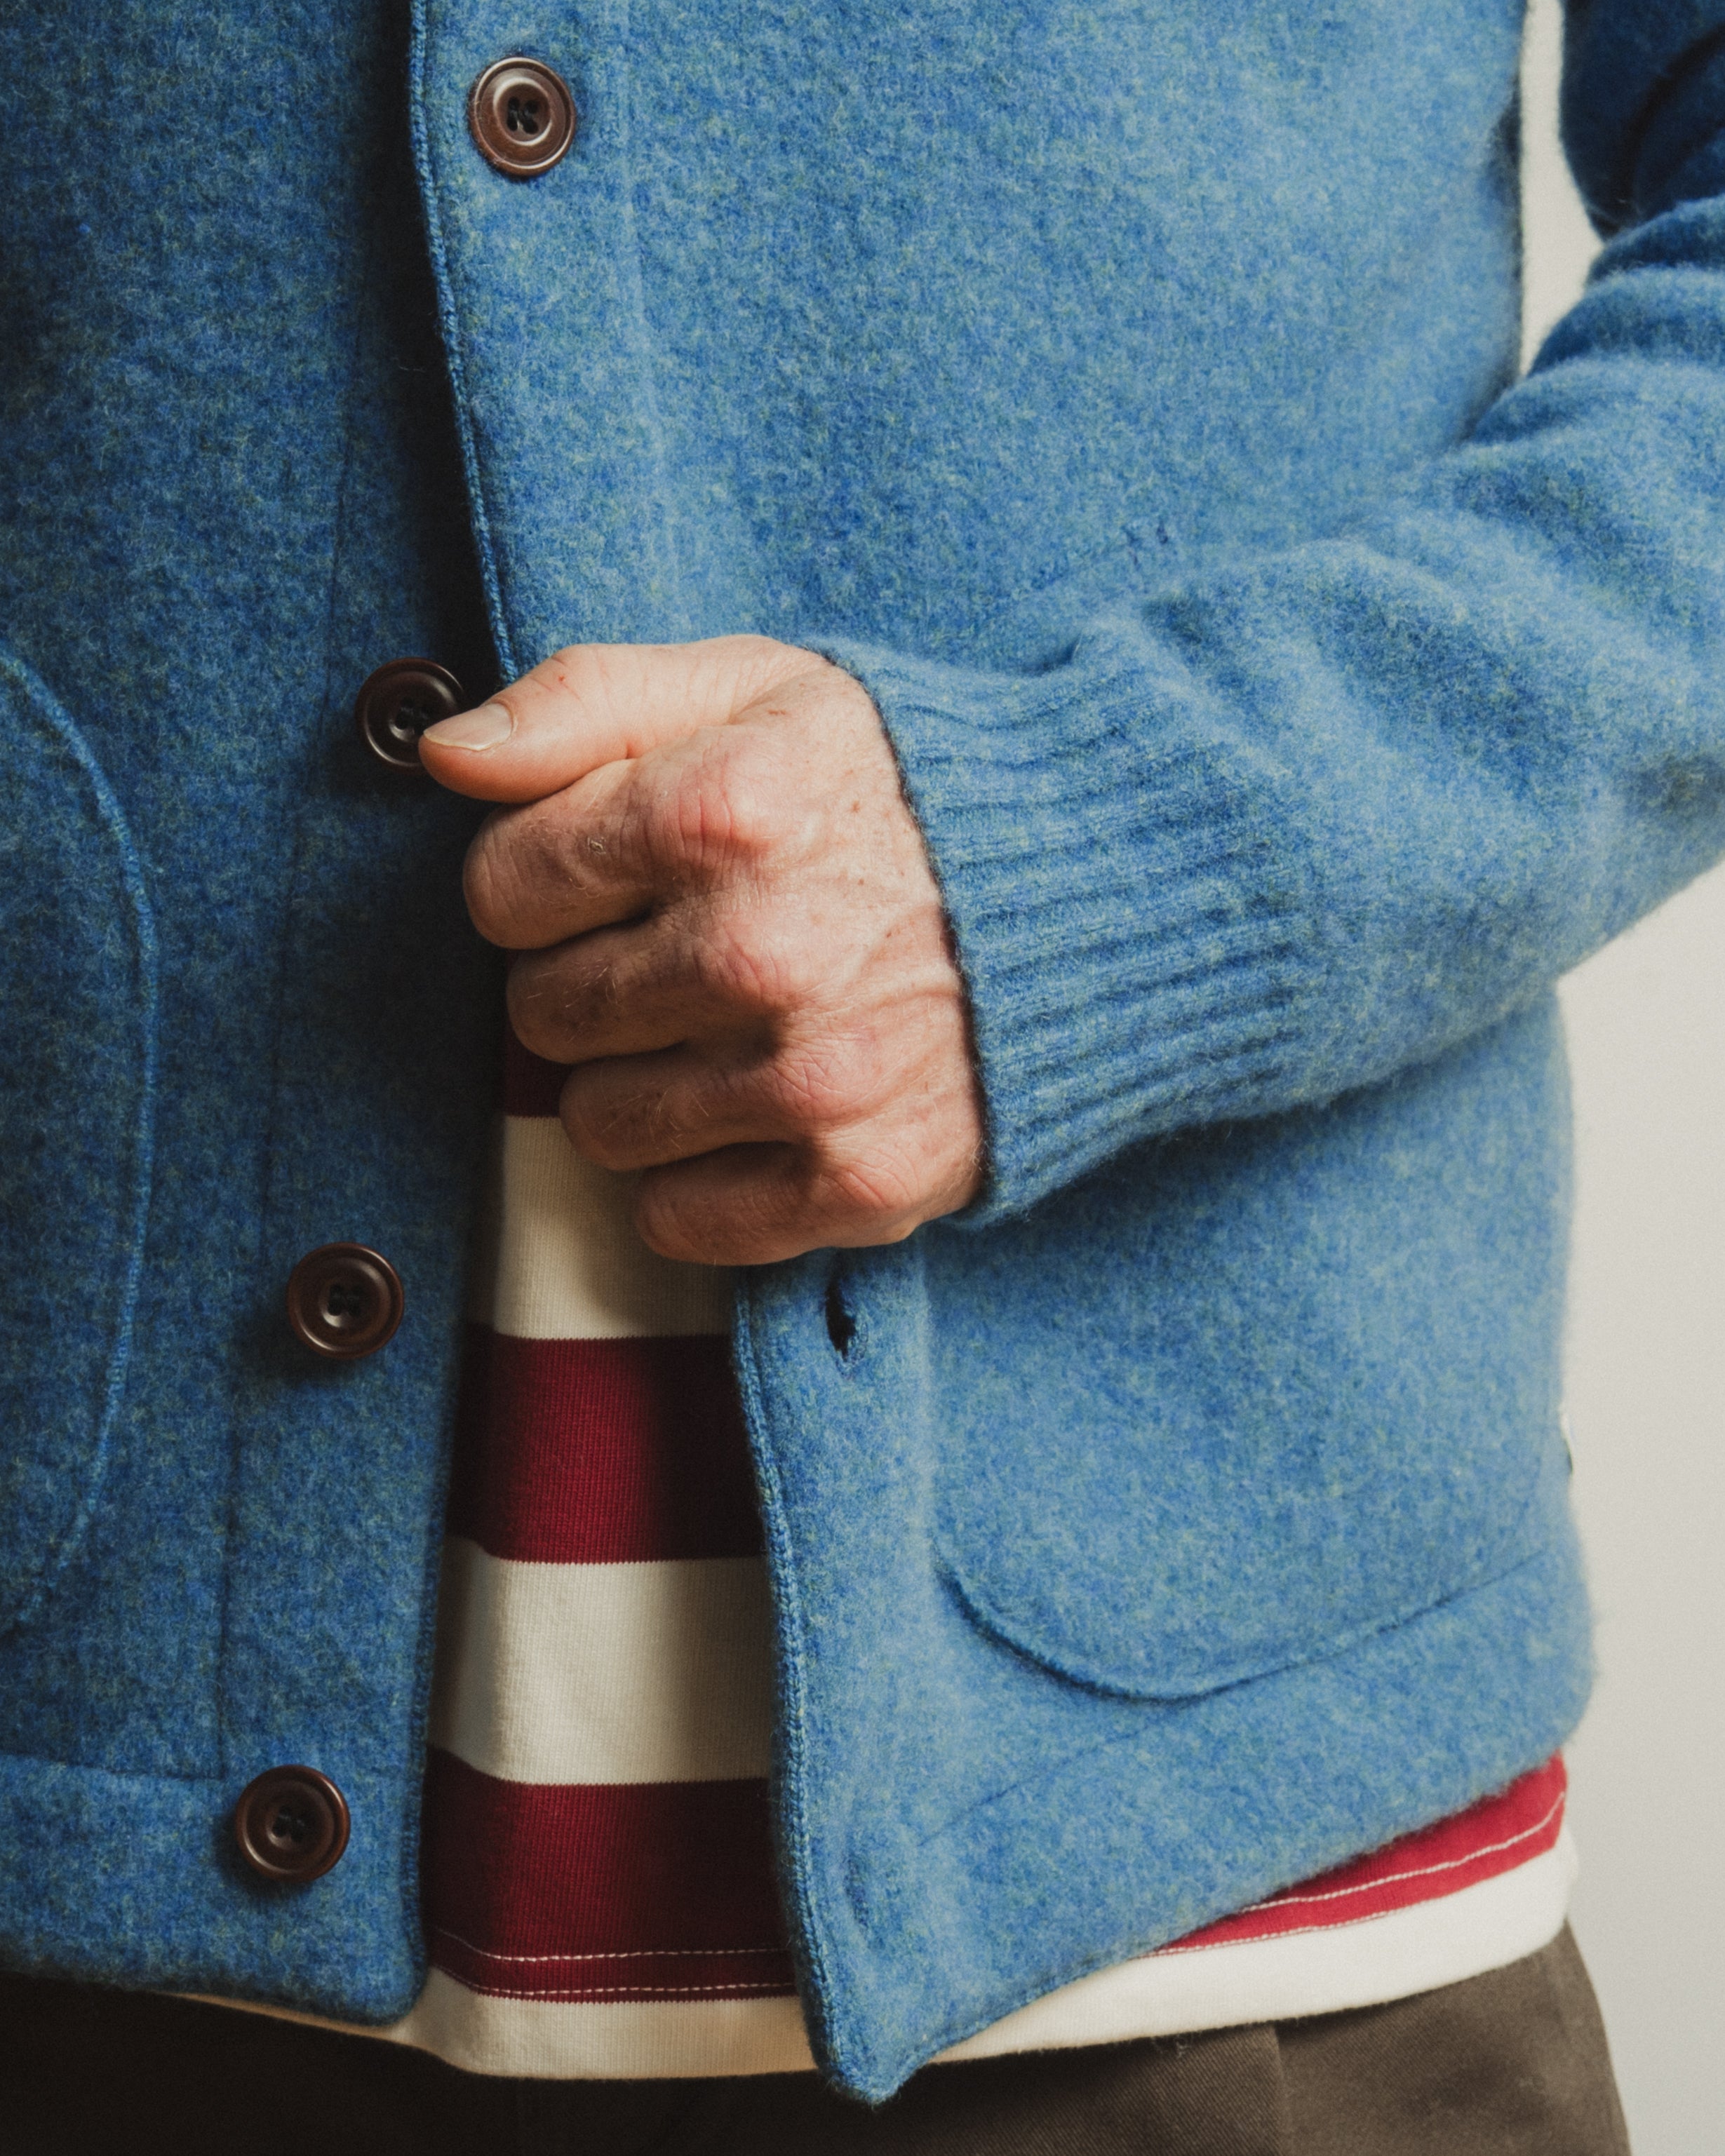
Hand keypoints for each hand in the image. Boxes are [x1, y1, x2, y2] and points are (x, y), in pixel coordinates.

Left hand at [419, 636, 984, 1265]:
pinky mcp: (857, 1178)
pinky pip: (676, 1219)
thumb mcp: (753, 686)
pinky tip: (758, 1107)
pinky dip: (698, 1178)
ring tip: (727, 1026)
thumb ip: (584, 699)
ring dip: (639, 1082)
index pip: (503, 888)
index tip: (611, 875)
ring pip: (595, 1125)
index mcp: (720, 812)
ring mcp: (811, 1078)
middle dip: (590, 980)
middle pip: (541, 1014)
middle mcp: (760, 953)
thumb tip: (447, 755)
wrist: (1102, 892)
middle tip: (681, 950)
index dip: (544, 879)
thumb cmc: (903, 783)